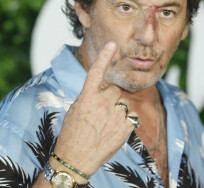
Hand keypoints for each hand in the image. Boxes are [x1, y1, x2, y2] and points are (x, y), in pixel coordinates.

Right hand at [53, 41, 137, 176]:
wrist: (75, 160)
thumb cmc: (72, 133)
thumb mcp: (75, 109)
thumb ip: (89, 96)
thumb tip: (101, 89)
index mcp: (86, 98)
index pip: (96, 72)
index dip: (104, 56)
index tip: (112, 44)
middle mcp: (101, 104)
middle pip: (114, 90)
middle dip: (110, 97)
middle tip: (101, 111)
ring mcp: (114, 116)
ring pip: (124, 103)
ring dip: (118, 110)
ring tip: (106, 124)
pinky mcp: (125, 128)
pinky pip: (132, 116)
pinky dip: (126, 121)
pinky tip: (114, 130)